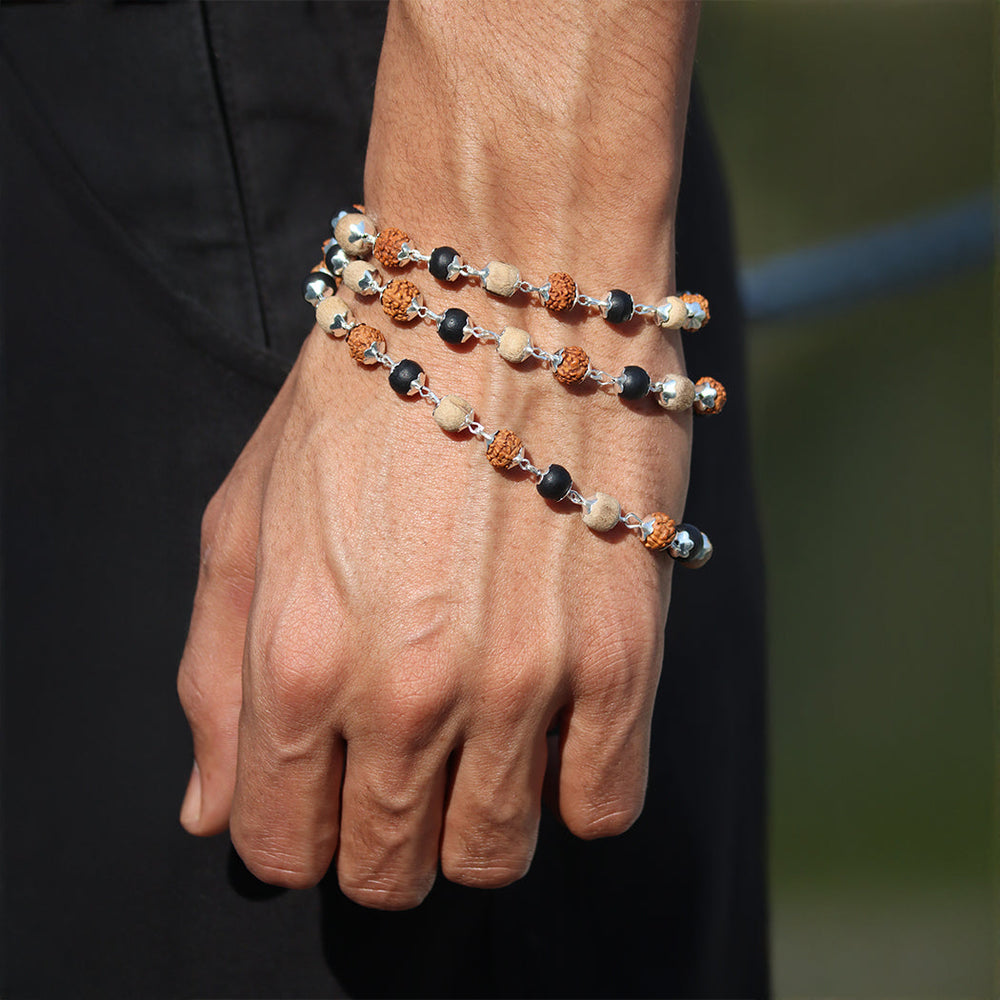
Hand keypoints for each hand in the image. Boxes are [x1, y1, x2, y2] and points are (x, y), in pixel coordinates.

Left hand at [179, 301, 688, 906]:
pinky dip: (573, 785)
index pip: (283, 849)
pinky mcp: (622, 655)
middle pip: (390, 870)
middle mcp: (402, 690)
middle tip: (407, 767)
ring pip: (494, 855)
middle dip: (387, 839)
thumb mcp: (244, 515)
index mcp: (291, 659)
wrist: (505, 285)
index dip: (303, 834)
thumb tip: (212, 808)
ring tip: (482, 739)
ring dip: (478, 818)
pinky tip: (556, 719)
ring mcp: (520, 681)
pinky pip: (603, 806)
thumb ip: (212, 677)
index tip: (330, 792)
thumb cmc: (365, 390)